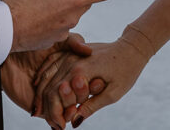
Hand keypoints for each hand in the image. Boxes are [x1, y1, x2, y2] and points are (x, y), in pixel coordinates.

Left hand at [0, 33, 94, 112]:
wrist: (9, 50)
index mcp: (68, 70)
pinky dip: (60, 116)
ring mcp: (50, 96)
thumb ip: (74, 42)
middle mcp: (61, 84)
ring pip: (66, 107)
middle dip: (83, 96)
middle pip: (77, 97)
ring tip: (76, 105)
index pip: (85, 82)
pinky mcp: (39, 106)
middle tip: (90, 93)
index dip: (94, 84)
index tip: (100, 82)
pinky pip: (52, 115)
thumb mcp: (58, 39)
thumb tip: (89, 51)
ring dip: (72, 107)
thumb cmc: (32, 42)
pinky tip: (67, 113)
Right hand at [2, 0, 119, 51]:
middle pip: (83, 1)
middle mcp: (73, 17)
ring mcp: (64, 30)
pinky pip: (59, 24)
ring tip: (37, 2)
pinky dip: (51, 18)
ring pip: (70, 12)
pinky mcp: (54, 40)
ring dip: (60, 5)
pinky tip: (34, 15)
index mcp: (74, 0)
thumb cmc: (20, 2)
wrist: (3, 30)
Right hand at [34, 32, 153, 127]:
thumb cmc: (126, 71)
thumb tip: (74, 121)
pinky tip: (38, 86)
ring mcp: (70, 54)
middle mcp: (72, 61)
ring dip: (41, 94)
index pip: (57, 94)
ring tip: (40, 111)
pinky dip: (42, 75)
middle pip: (49, 86)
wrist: (131, 48)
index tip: (60, 127)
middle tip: (52, 124)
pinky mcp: (71, 51)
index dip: (55, 114)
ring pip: (46, 75)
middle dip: (46, 108)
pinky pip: (51, 62)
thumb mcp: (113, 94)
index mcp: (81, 71)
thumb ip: (92, 106)